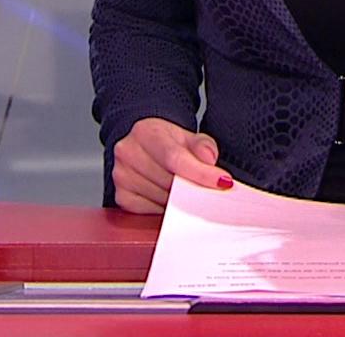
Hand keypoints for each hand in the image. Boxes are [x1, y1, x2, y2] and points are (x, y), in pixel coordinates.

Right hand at [110, 117, 231, 213]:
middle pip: (169, 181)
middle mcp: (127, 152)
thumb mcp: (187, 137)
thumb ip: (202, 145)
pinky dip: (163, 208)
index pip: (175, 157)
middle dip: (193, 189)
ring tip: (184, 190)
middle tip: (208, 190)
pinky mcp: (121, 196)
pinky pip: (149, 211)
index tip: (222, 182)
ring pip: (161, 199)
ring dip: (179, 200)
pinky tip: (168, 197)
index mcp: (145, 132)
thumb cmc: (165, 142)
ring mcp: (121, 175)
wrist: (143, 145)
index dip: (201, 173)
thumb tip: (209, 159)